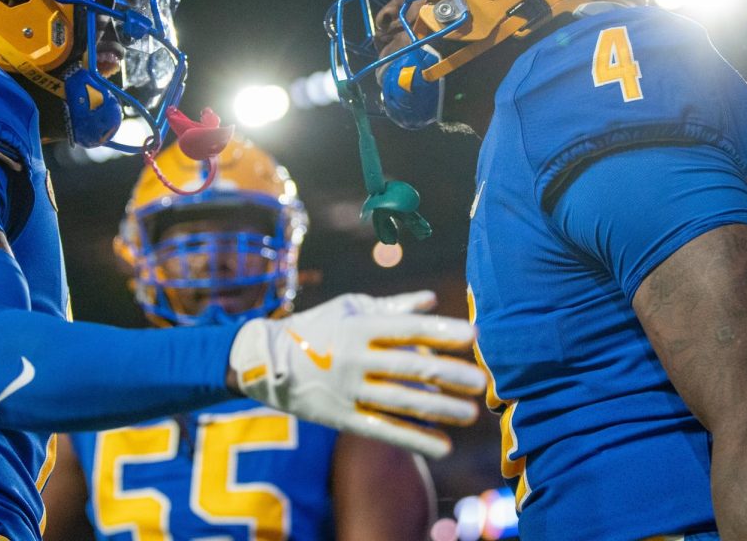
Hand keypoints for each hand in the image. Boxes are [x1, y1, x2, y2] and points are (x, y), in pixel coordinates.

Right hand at [228, 290, 485, 457]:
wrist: (265, 361)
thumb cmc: (316, 327)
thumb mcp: (350, 308)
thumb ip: (393, 307)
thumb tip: (432, 299)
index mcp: (359, 326)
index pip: (407, 328)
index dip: (441, 331)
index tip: (473, 335)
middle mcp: (355, 358)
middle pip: (410, 367)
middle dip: (449, 374)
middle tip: (481, 381)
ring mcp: (348, 389)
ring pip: (400, 402)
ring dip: (439, 409)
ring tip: (470, 414)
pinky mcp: (341, 417)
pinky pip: (382, 430)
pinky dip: (414, 438)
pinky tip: (443, 446)